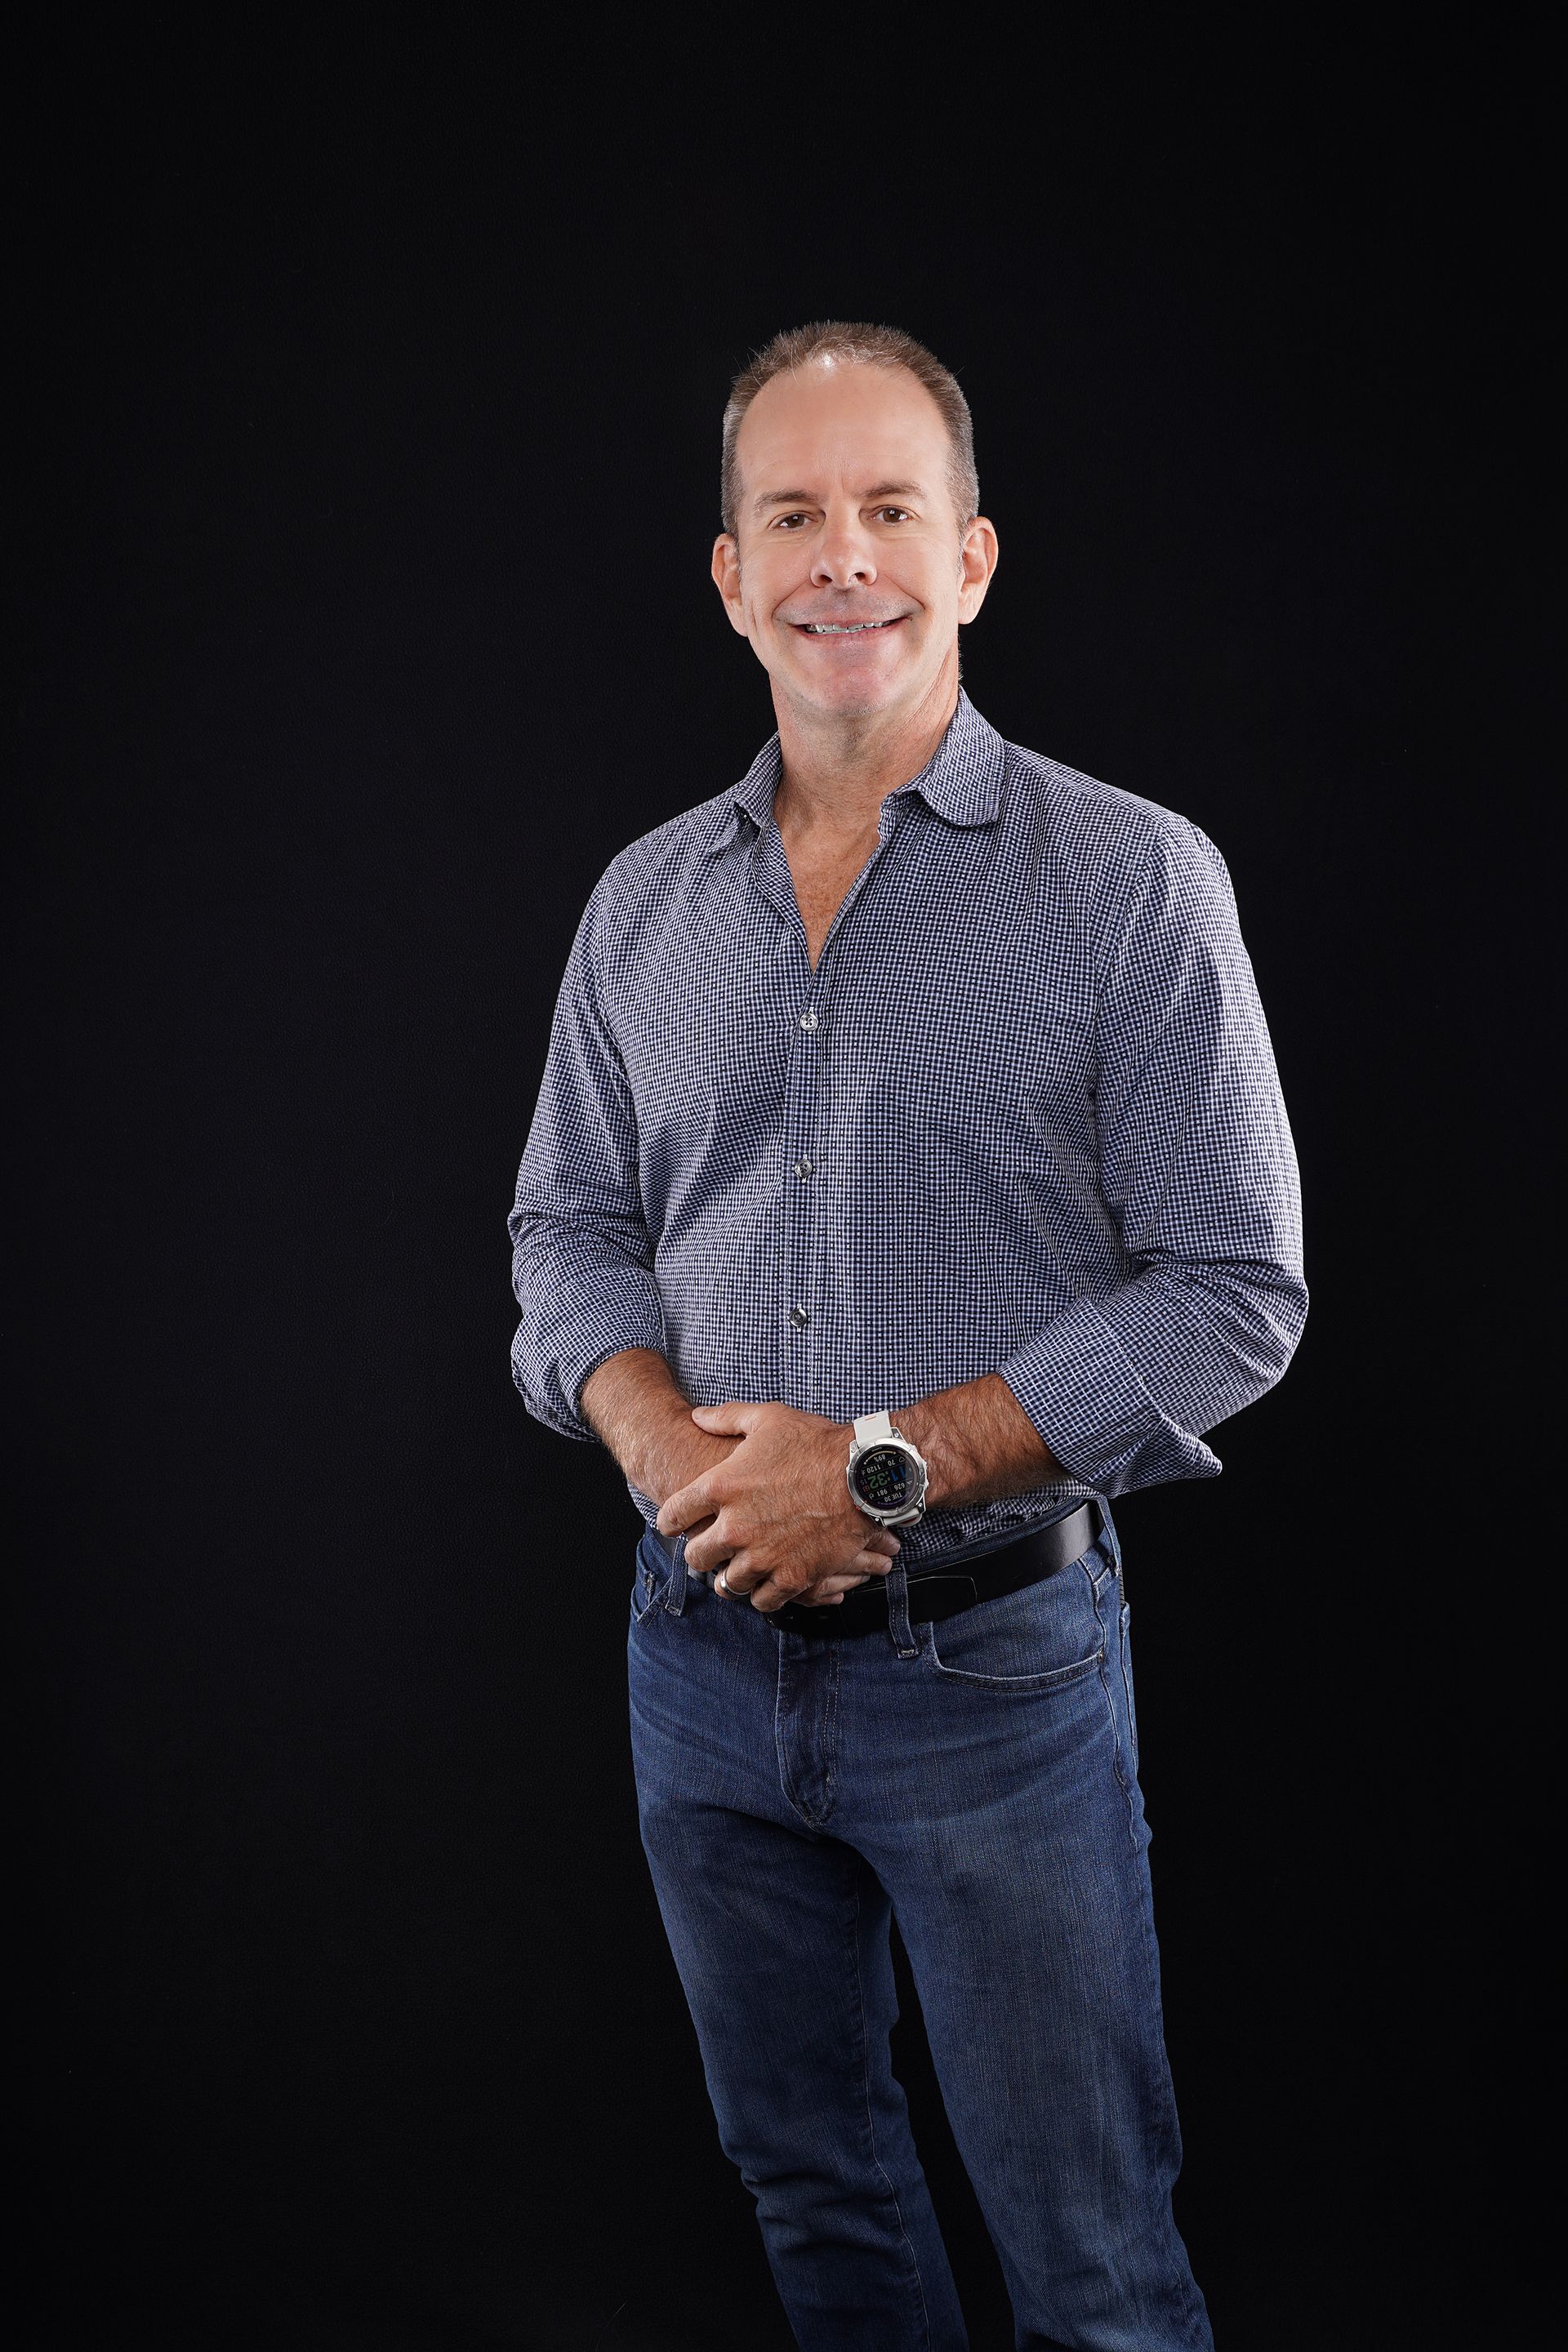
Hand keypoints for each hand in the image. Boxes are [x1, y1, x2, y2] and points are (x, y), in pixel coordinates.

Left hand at [654, 1400, 900, 1612]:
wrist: (863, 1474)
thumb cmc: (815, 1443)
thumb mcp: (768, 1419)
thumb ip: (726, 1418)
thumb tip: (697, 1417)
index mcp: (720, 1487)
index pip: (672, 1515)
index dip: (671, 1520)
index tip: (676, 1524)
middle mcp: (734, 1527)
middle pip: (695, 1557)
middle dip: (699, 1554)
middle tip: (708, 1551)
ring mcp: (762, 1556)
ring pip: (727, 1584)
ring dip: (729, 1578)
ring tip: (733, 1573)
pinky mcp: (792, 1577)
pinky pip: (763, 1601)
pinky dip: (761, 1595)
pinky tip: (764, 1585)